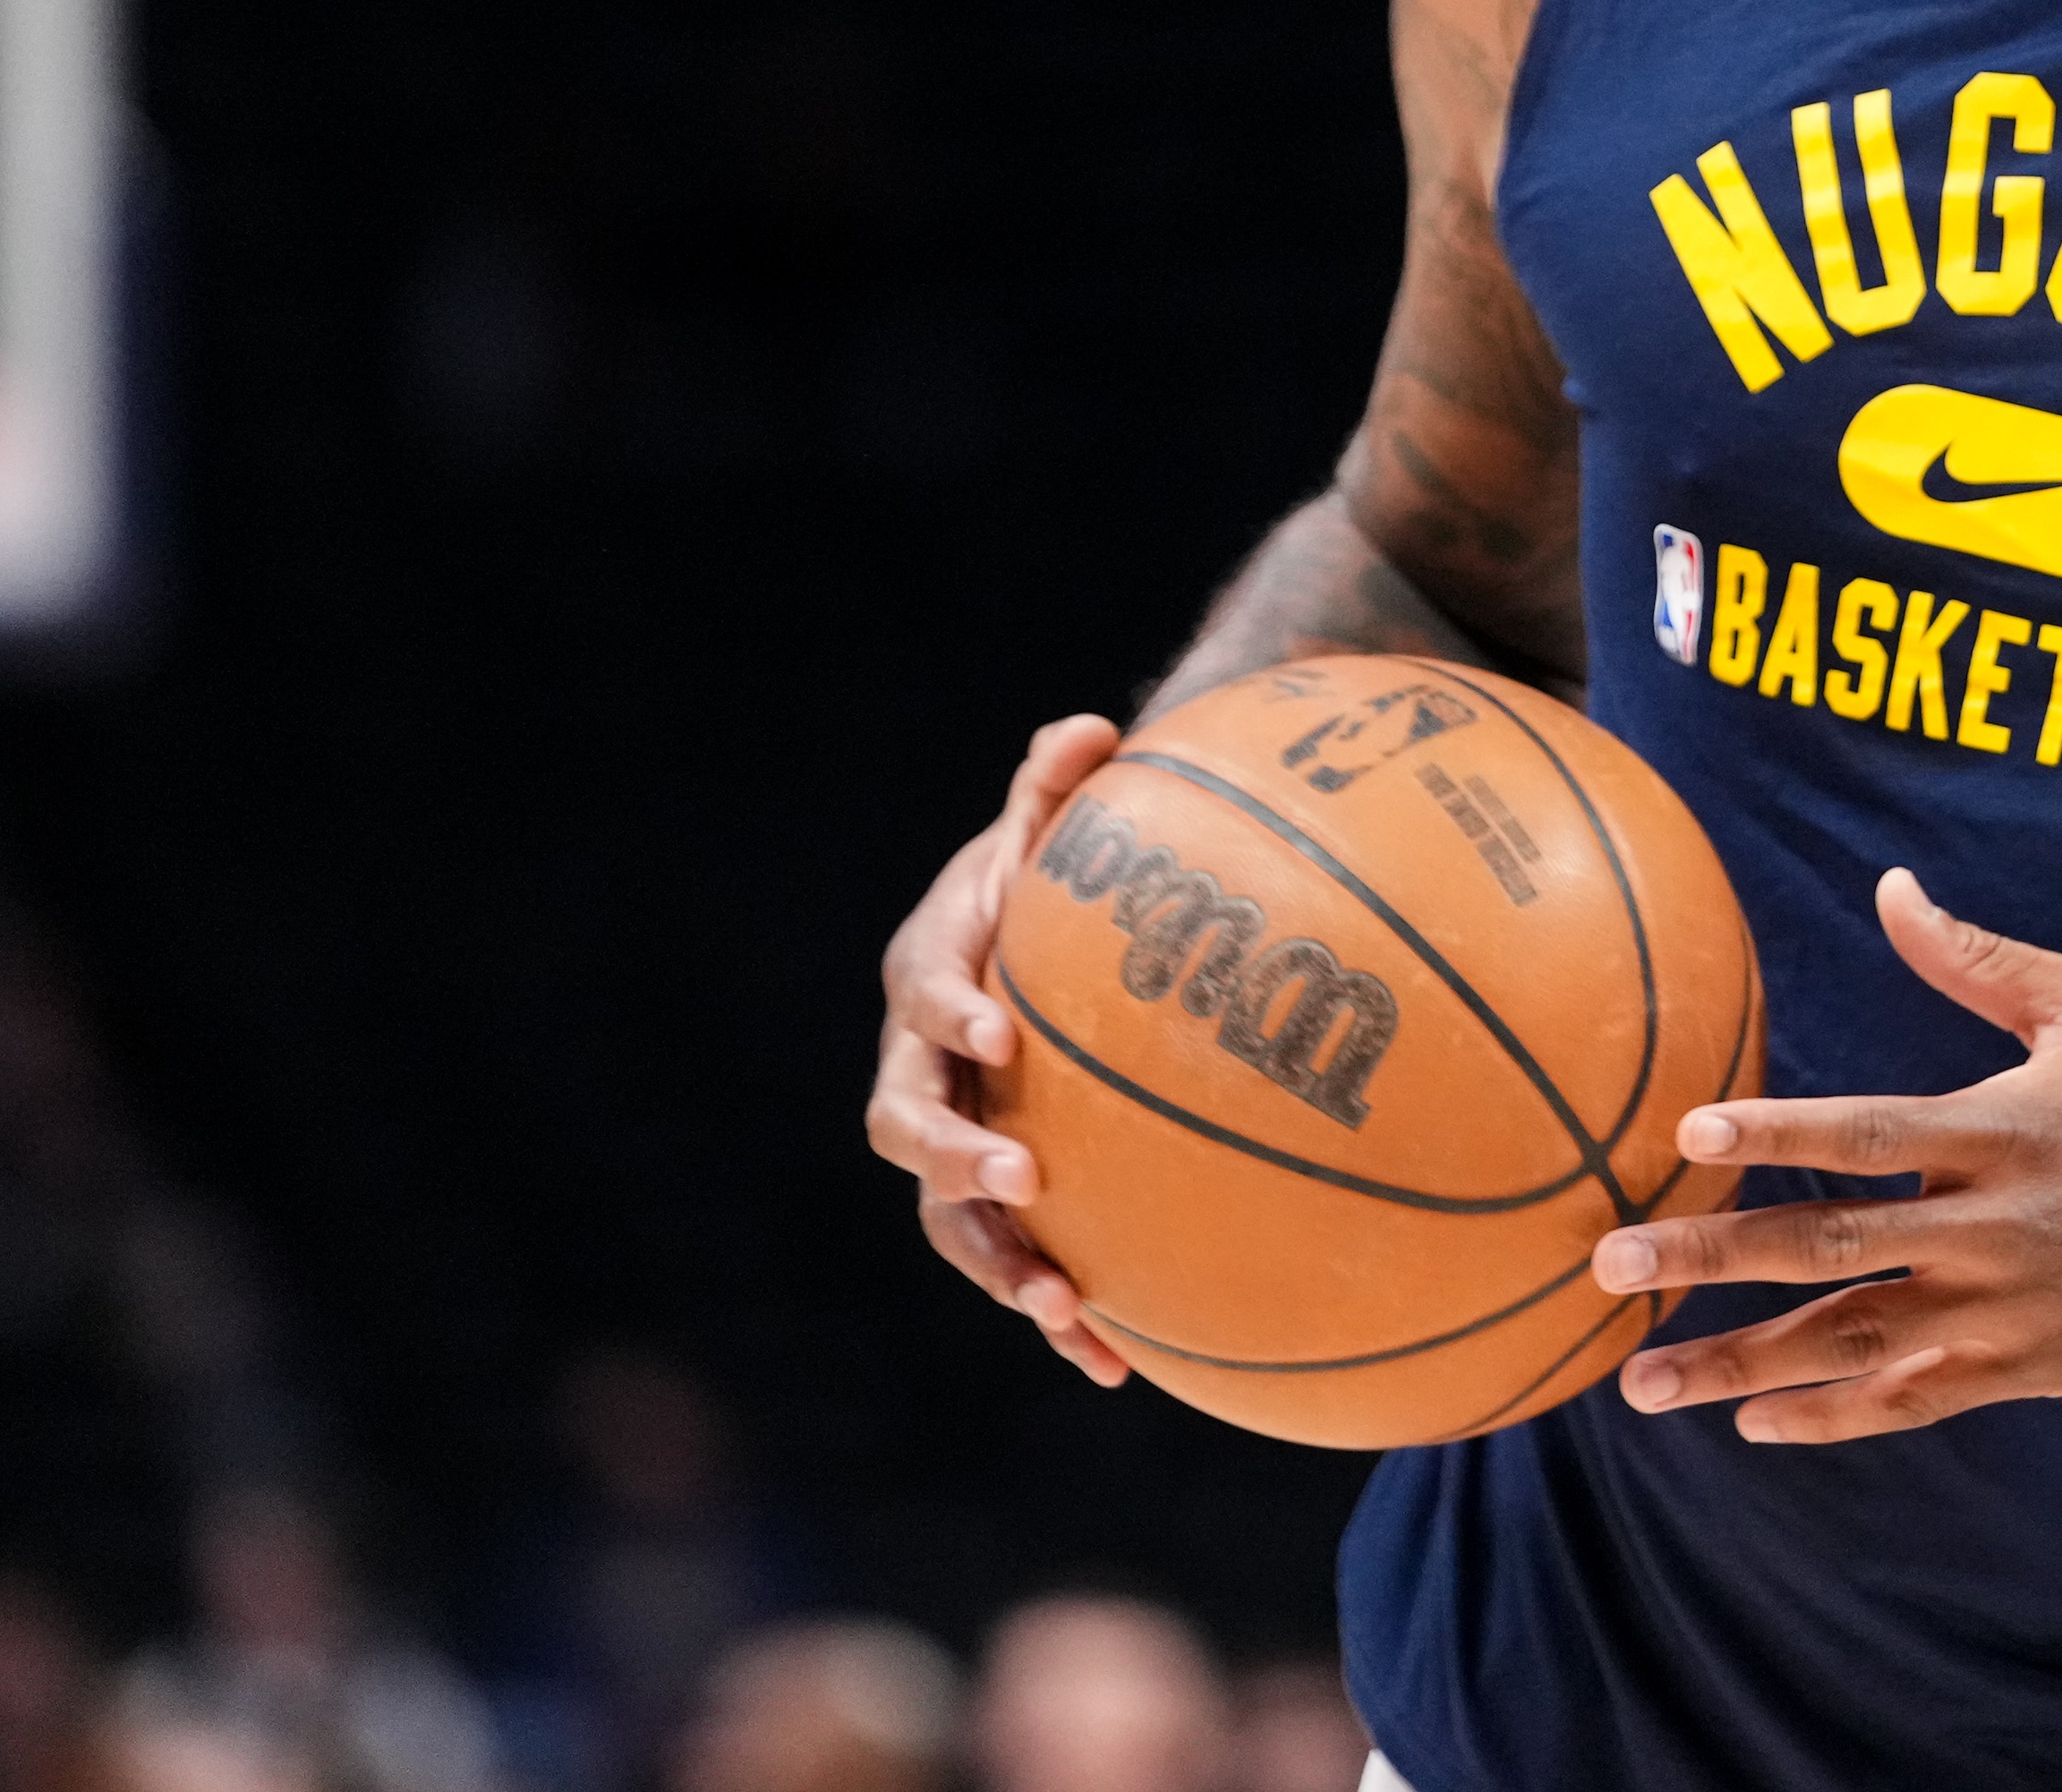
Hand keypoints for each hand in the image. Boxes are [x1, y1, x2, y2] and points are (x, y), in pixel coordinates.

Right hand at [863, 713, 1131, 1386]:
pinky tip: (1119, 1371)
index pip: (926, 994)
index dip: (952, 1012)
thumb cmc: (1047, 882)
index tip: (999, 1029)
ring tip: (1065, 1311)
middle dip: (954, 1158)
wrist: (1033, 952)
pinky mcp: (998, 1205)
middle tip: (1018, 1178)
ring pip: (947, 1223)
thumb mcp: (1049, 831)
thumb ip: (1057, 786)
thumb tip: (1092, 727)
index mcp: (932, 978)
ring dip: (1000, 1268)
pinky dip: (1056, 1317)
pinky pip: (1014, 1267)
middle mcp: (921, 1071)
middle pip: (906, 1127)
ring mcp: (952, 1146)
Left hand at [1587, 869, 2061, 1444]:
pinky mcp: (2031, 1369)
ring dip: (1740, 1366)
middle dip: (1710, 1259)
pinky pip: (1914, 1403)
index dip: (1777, 1135)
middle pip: (1831, 1248)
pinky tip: (1755, 1423)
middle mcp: (1997, 1225)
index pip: (1868, 1133)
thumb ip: (1978, 958)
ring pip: (1853, 1345)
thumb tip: (1890, 884)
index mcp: (2002, 1127)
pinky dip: (1833, 1418)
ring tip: (1639, 1382)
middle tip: (1607, 1264)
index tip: (1687, 1138)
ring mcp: (2010, 1309)